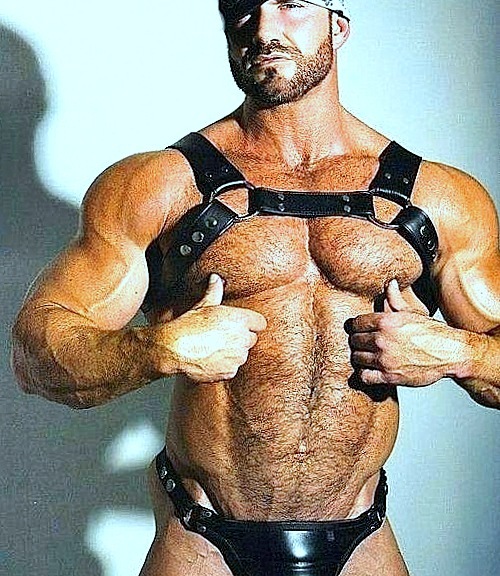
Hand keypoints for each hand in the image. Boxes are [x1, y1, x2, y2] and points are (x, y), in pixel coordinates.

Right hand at [156, 274, 266, 382]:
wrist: (175, 348)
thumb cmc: (189, 326)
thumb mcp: (203, 305)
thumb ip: (214, 291)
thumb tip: (216, 279)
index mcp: (240, 320)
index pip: (260, 323)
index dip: (251, 323)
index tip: (242, 324)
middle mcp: (242, 339)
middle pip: (251, 339)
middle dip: (241, 338)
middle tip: (224, 336)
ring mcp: (237, 357)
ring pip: (242, 354)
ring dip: (233, 352)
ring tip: (214, 347)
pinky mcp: (230, 372)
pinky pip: (232, 368)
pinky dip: (224, 365)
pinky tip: (211, 358)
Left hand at [346, 280, 464, 386]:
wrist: (450, 353)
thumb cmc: (432, 332)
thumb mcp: (413, 312)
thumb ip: (395, 299)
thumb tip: (390, 283)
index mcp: (386, 321)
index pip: (356, 323)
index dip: (357, 327)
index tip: (362, 330)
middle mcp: (383, 339)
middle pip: (354, 340)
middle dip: (359, 342)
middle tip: (366, 344)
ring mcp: (385, 359)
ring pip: (357, 358)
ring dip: (361, 358)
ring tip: (369, 356)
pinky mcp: (389, 376)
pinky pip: (365, 376)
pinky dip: (366, 374)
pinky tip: (372, 370)